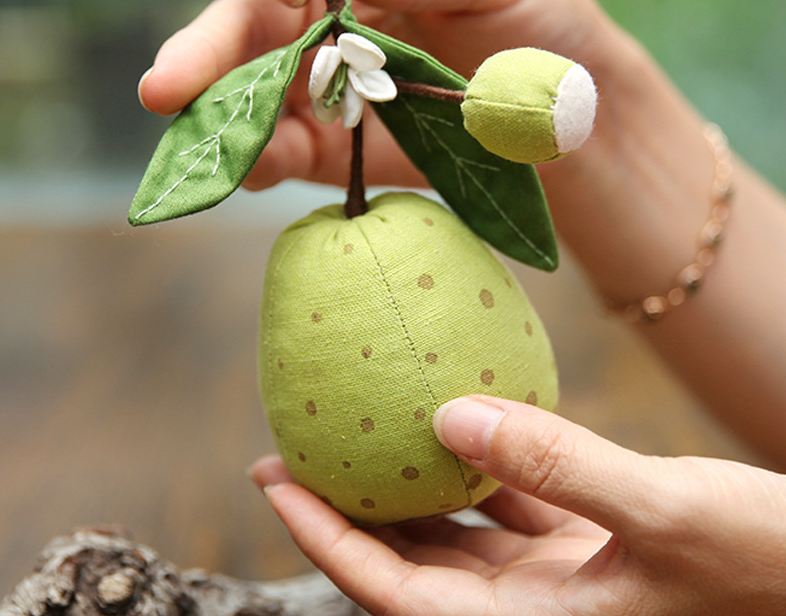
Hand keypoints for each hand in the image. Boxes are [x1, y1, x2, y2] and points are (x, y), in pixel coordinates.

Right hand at [136, 0, 644, 192]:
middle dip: (201, 53)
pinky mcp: (333, 146)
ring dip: (218, 122)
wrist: (562, 119)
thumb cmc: (540, 25)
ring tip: (205, 148)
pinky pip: (282, 152)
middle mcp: (326, 12)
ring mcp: (325, 84)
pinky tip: (249, 173)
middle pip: (240, 21)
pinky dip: (259, 164)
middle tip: (164, 89)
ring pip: (248, 95)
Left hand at [252, 396, 785, 615]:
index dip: (326, 538)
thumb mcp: (663, 512)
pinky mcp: (579, 544)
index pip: (394, 593)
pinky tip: (453, 422)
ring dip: (401, 490)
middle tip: (290, 451)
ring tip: (355, 436)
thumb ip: (556, 464)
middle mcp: (530, 611)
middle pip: (406, 564)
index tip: (275, 480)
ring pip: (450, 535)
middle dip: (342, 512)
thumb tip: (450, 415)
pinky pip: (503, 504)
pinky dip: (472, 466)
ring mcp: (554, 579)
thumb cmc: (763, 564)